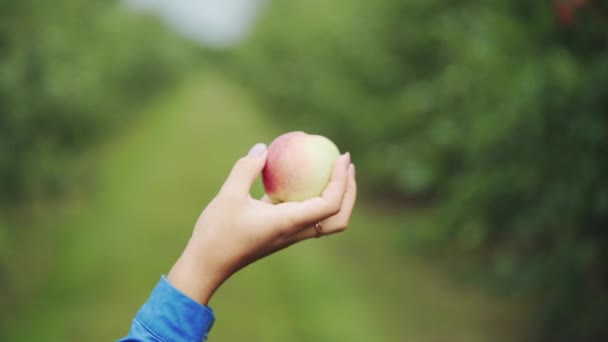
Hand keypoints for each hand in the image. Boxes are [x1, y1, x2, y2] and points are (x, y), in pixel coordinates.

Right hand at [168, 143, 356, 304]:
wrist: (207, 264)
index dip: (342, 181)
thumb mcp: (228, 195)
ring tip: (331, 168)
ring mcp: (290, 235)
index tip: (341, 157)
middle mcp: (295, 232)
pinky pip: (307, 214)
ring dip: (336, 195)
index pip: (330, 204)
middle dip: (349, 191)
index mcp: (289, 223)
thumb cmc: (217, 232)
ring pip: (326, 219)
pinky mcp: (281, 233)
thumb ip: (247, 169)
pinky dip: (313, 196)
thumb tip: (263, 147)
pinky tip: (300, 176)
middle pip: (338, 218)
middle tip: (345, 163)